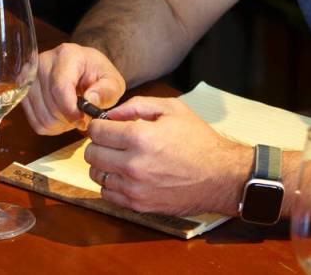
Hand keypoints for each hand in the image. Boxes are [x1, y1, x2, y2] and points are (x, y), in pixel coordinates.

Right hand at [22, 42, 124, 134]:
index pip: (60, 87)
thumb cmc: (98, 75)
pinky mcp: (23, 93)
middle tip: (83, 117)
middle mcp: (43, 62)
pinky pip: (35, 122)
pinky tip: (62, 116)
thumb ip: (106, 91)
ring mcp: (29, 77)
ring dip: (61, 124)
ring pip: (42, 117)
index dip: (71, 109)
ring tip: (73, 115)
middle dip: (69, 118)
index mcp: (67, 55)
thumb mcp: (113, 82)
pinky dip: (51, 126)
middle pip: (50, 105)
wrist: (84, 70)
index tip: (83, 120)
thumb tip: (90, 100)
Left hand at [84, 96, 251, 216]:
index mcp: (140, 137)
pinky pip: (108, 194)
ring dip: (104, 164)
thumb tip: (111, 114)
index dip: (99, 125)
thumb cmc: (199, 141)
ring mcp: (134, 188)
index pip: (97, 131)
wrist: (220, 176)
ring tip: (120, 158)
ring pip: (96, 175)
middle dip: (99, 144)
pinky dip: (112, 183)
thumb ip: (137, 105)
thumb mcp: (173, 109)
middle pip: (91, 154)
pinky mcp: (138, 205)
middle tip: (112, 141)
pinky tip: (126, 175)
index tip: (105, 126)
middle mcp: (133, 164)